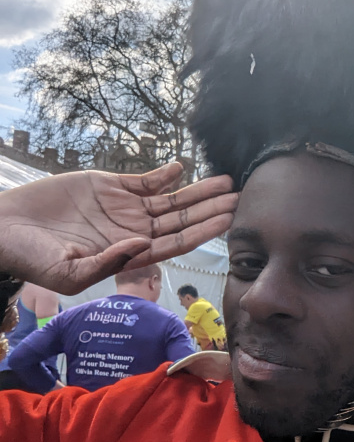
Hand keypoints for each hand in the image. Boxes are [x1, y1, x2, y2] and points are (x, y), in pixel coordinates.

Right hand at [0, 162, 237, 293]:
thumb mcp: (68, 273)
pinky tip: (184, 167)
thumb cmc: (32, 259)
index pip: (176, 244)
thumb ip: (108, 263)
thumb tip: (141, 245)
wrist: (4, 229)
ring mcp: (122, 209)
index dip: (203, 232)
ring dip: (197, 191)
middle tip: (241, 196)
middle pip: (181, 220)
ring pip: (169, 199)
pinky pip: (143, 180)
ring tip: (225, 181)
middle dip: (211, 209)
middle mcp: (132, 231)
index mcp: (129, 254)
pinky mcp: (108, 187)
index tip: (229, 221)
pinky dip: (163, 174)